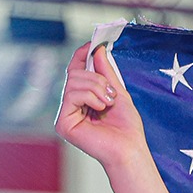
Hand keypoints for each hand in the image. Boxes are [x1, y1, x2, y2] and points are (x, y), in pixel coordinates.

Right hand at [55, 43, 149, 170]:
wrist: (130, 149)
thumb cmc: (127, 127)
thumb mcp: (118, 93)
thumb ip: (106, 72)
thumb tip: (97, 49)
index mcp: (82, 99)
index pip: (76, 71)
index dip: (82, 56)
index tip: (93, 43)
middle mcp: (70, 106)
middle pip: (74, 74)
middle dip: (97, 78)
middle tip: (111, 94)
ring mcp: (65, 114)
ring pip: (74, 81)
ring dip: (98, 88)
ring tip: (108, 103)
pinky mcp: (63, 123)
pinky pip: (72, 94)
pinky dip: (91, 97)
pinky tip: (100, 109)